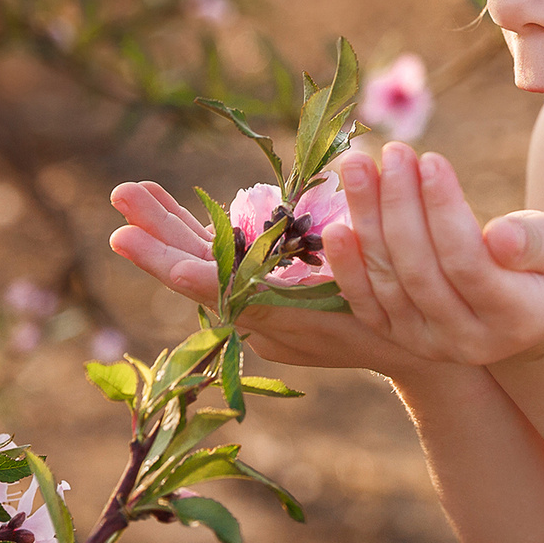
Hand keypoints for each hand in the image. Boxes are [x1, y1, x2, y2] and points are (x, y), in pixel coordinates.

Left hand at [105, 180, 455, 377]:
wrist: (425, 351)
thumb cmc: (406, 312)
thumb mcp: (374, 275)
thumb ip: (338, 250)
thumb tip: (314, 203)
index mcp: (279, 317)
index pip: (211, 286)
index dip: (166, 258)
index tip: (124, 237)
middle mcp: (260, 317)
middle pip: (197, 269)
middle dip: (156, 231)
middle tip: (118, 197)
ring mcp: (262, 308)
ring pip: (206, 262)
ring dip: (170, 225)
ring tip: (132, 191)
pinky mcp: (270, 298)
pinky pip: (225, 264)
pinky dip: (200, 235)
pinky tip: (176, 211)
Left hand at [321, 142, 543, 367]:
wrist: (523, 319)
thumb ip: (535, 242)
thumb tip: (501, 236)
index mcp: (515, 316)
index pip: (468, 263)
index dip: (444, 211)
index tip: (431, 160)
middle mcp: (467, 339)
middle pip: (420, 270)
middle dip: (400, 205)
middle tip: (392, 152)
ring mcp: (427, 343)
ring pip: (388, 281)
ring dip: (367, 220)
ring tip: (357, 165)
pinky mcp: (397, 338)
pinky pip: (365, 304)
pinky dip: (346, 268)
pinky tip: (333, 227)